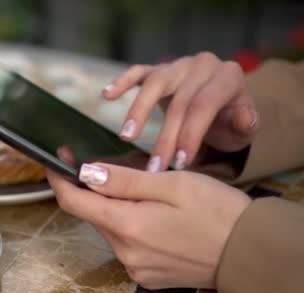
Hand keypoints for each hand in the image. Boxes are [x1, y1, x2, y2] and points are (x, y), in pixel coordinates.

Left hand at [47, 163, 250, 288]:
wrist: (249, 253)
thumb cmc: (216, 211)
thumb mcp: (171, 183)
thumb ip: (124, 181)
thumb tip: (86, 173)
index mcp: (127, 225)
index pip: (73, 202)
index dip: (59, 179)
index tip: (56, 161)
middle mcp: (125, 252)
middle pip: (93, 215)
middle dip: (94, 191)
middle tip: (113, 168)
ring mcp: (135, 267)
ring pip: (110, 229)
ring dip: (116, 209)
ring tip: (147, 194)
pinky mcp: (147, 276)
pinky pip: (127, 246)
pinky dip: (131, 228)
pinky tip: (156, 219)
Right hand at [103, 52, 257, 171]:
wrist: (222, 103)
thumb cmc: (230, 120)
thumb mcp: (244, 126)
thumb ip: (245, 124)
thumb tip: (242, 119)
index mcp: (228, 77)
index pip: (204, 106)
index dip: (190, 134)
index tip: (178, 164)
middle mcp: (202, 65)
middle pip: (179, 101)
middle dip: (165, 138)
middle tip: (154, 167)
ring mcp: (178, 65)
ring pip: (155, 83)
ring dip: (138, 111)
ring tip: (127, 136)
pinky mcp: (158, 68)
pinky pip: (138, 71)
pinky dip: (122, 82)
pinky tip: (107, 95)